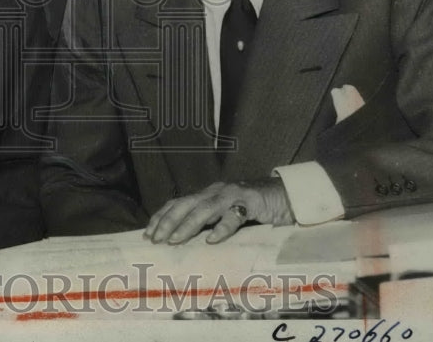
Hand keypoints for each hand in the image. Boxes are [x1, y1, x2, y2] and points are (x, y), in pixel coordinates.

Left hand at [144, 179, 294, 244]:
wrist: (285, 195)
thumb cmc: (252, 208)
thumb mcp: (225, 213)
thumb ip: (208, 220)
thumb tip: (182, 238)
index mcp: (208, 194)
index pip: (178, 202)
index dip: (162, 216)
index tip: (148, 233)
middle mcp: (216, 191)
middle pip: (186, 204)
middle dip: (168, 221)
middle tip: (155, 239)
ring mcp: (233, 195)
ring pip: (205, 209)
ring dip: (188, 225)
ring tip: (175, 240)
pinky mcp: (251, 202)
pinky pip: (234, 216)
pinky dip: (222, 228)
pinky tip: (212, 240)